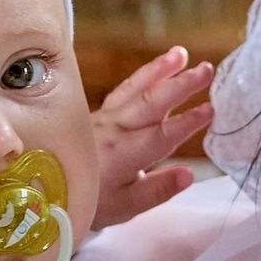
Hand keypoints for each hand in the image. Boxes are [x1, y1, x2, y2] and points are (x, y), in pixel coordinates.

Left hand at [92, 48, 215, 228]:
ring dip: (160, 70)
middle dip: (181, 85)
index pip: (163, 136)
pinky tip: (157, 67)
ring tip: (181, 54)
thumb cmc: (91, 201)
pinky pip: (124, 89)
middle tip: (207, 69)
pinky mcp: (99, 112)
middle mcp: (116, 130)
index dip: (188, 122)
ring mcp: (105, 118)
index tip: (211, 109)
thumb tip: (189, 174)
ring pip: (136, 89)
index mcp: (125, 155)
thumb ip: (157, 190)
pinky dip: (143, 75)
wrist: (50, 189)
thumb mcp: (125, 207)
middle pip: (151, 103)